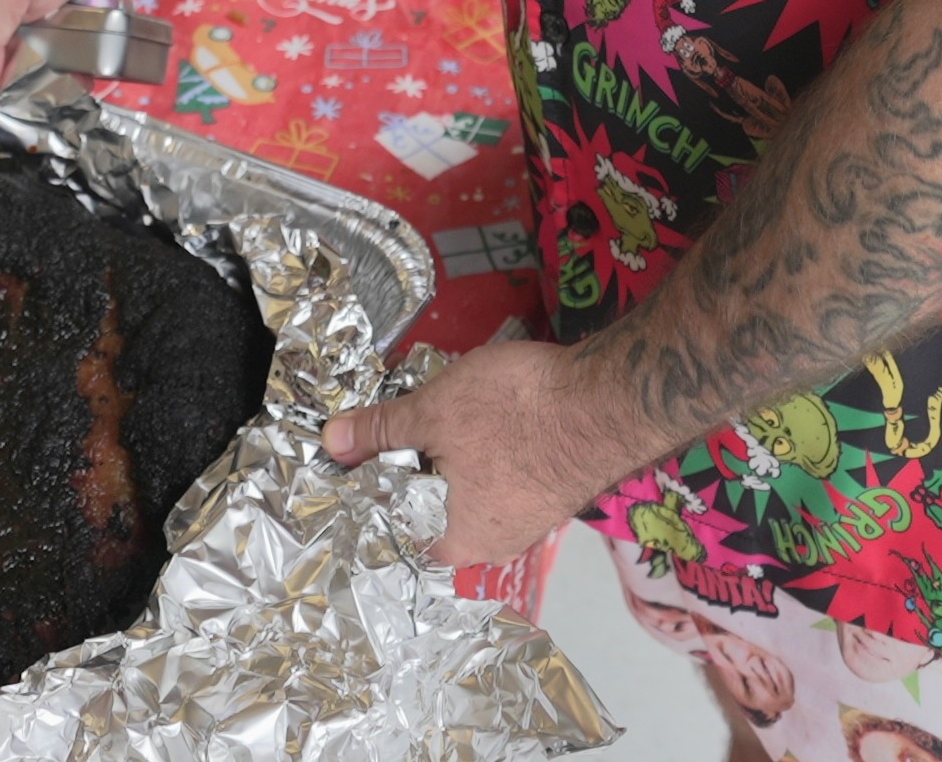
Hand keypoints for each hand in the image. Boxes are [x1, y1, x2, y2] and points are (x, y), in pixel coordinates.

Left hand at [326, 337, 634, 569]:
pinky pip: (501, 473)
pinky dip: (485, 448)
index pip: (394, 532)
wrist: (609, 399)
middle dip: (411, 467)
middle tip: (392, 427)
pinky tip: (482, 415)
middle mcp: (493, 542)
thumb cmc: (520, 413)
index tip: (353, 461)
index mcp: (457, 542)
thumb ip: (380, 430)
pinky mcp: (550, 486)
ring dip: (450, 455)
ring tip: (435, 413)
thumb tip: (332, 441)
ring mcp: (527, 516)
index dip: (370, 492)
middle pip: (430, 507)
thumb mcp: (433, 410)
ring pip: (467, 487)